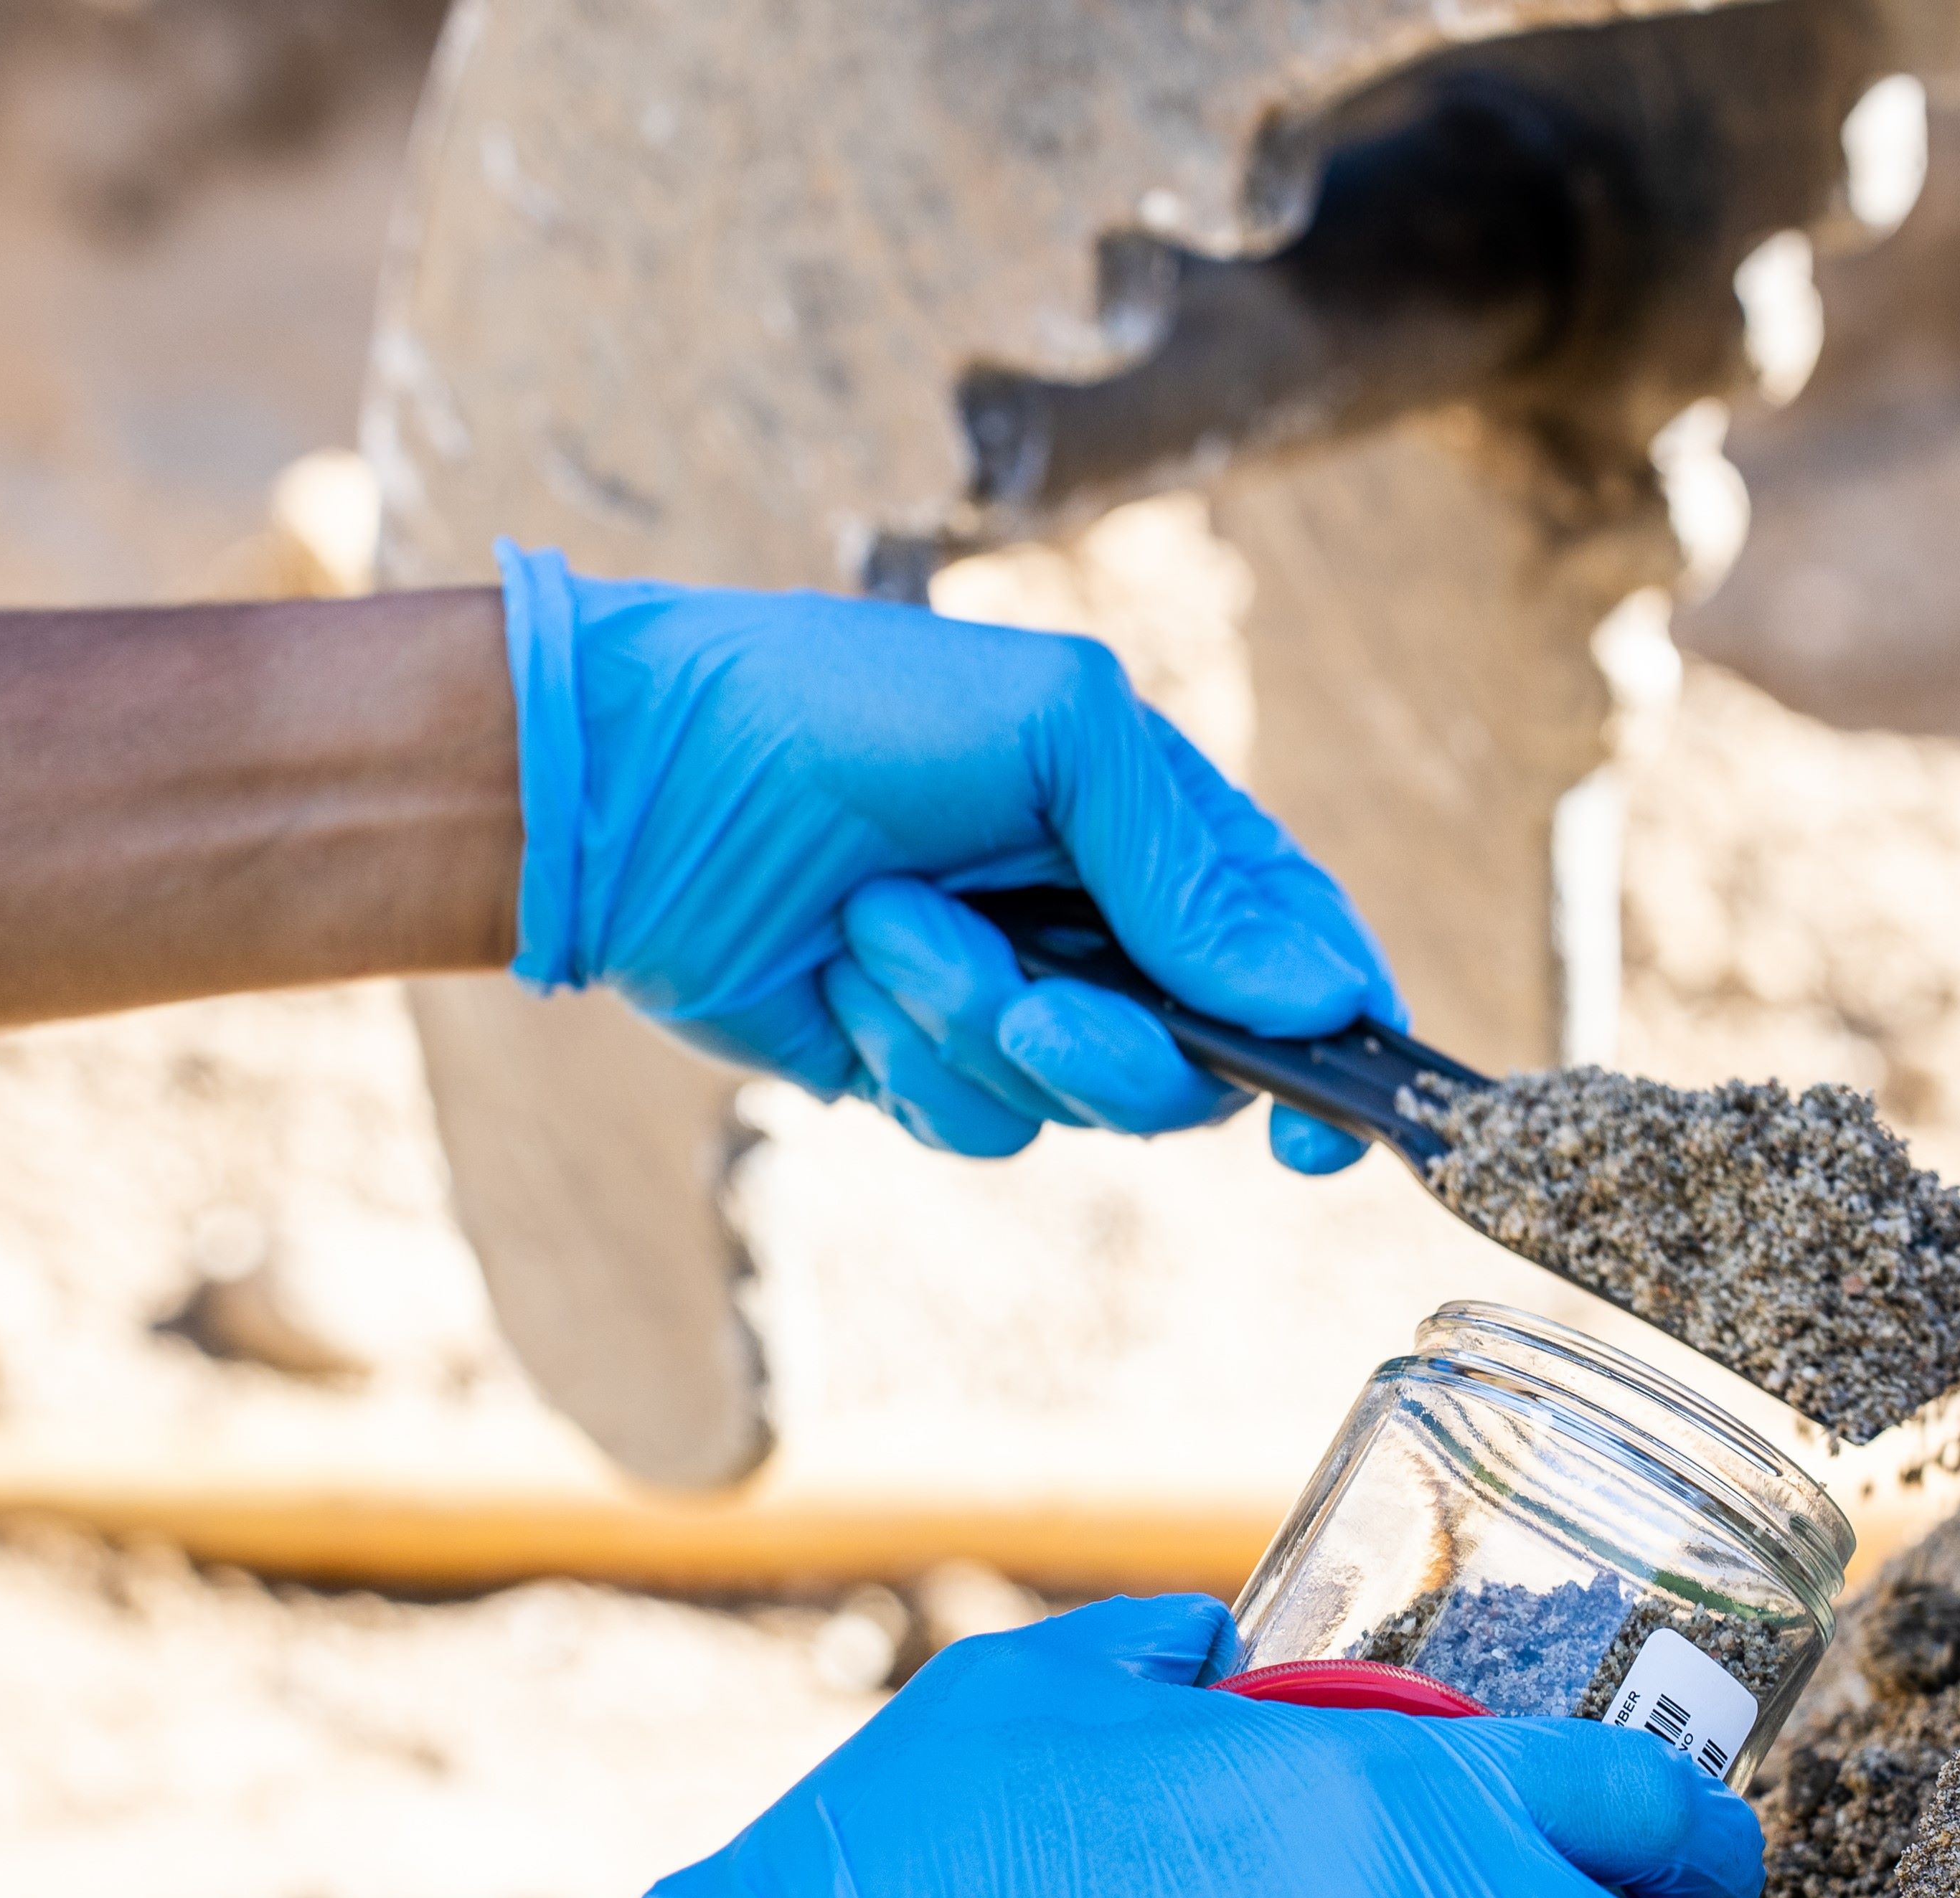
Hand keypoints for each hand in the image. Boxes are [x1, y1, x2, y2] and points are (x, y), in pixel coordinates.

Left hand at [498, 546, 1398, 1172]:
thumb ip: (1189, 864)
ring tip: (876, 925)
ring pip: (1079, 1107)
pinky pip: (976, 1125)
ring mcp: (1012, 1003)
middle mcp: (1099, 927)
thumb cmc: (833, 709)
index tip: (1322, 1122)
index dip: (1330, 1040)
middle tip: (1027, 998)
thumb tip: (1314, 998)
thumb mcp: (1051, 728)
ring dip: (972, 1025)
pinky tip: (841, 979)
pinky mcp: (922, 1067)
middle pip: (1198, 1066)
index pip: (1296, 949)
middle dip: (1111, 1047)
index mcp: (1154, 829)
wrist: (629, 784)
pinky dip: (909, 1060)